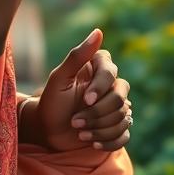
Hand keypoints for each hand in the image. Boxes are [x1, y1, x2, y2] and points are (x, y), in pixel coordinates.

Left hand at [29, 27, 132, 152]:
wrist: (48, 130)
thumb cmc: (51, 102)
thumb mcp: (59, 79)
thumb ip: (77, 56)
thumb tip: (98, 32)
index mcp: (98, 69)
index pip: (111, 73)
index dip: (101, 88)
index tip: (85, 100)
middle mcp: (110, 86)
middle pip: (121, 98)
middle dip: (98, 114)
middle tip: (75, 122)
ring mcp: (116, 107)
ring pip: (124, 117)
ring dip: (100, 129)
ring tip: (79, 132)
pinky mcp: (117, 126)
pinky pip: (125, 134)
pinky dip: (109, 141)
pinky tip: (92, 143)